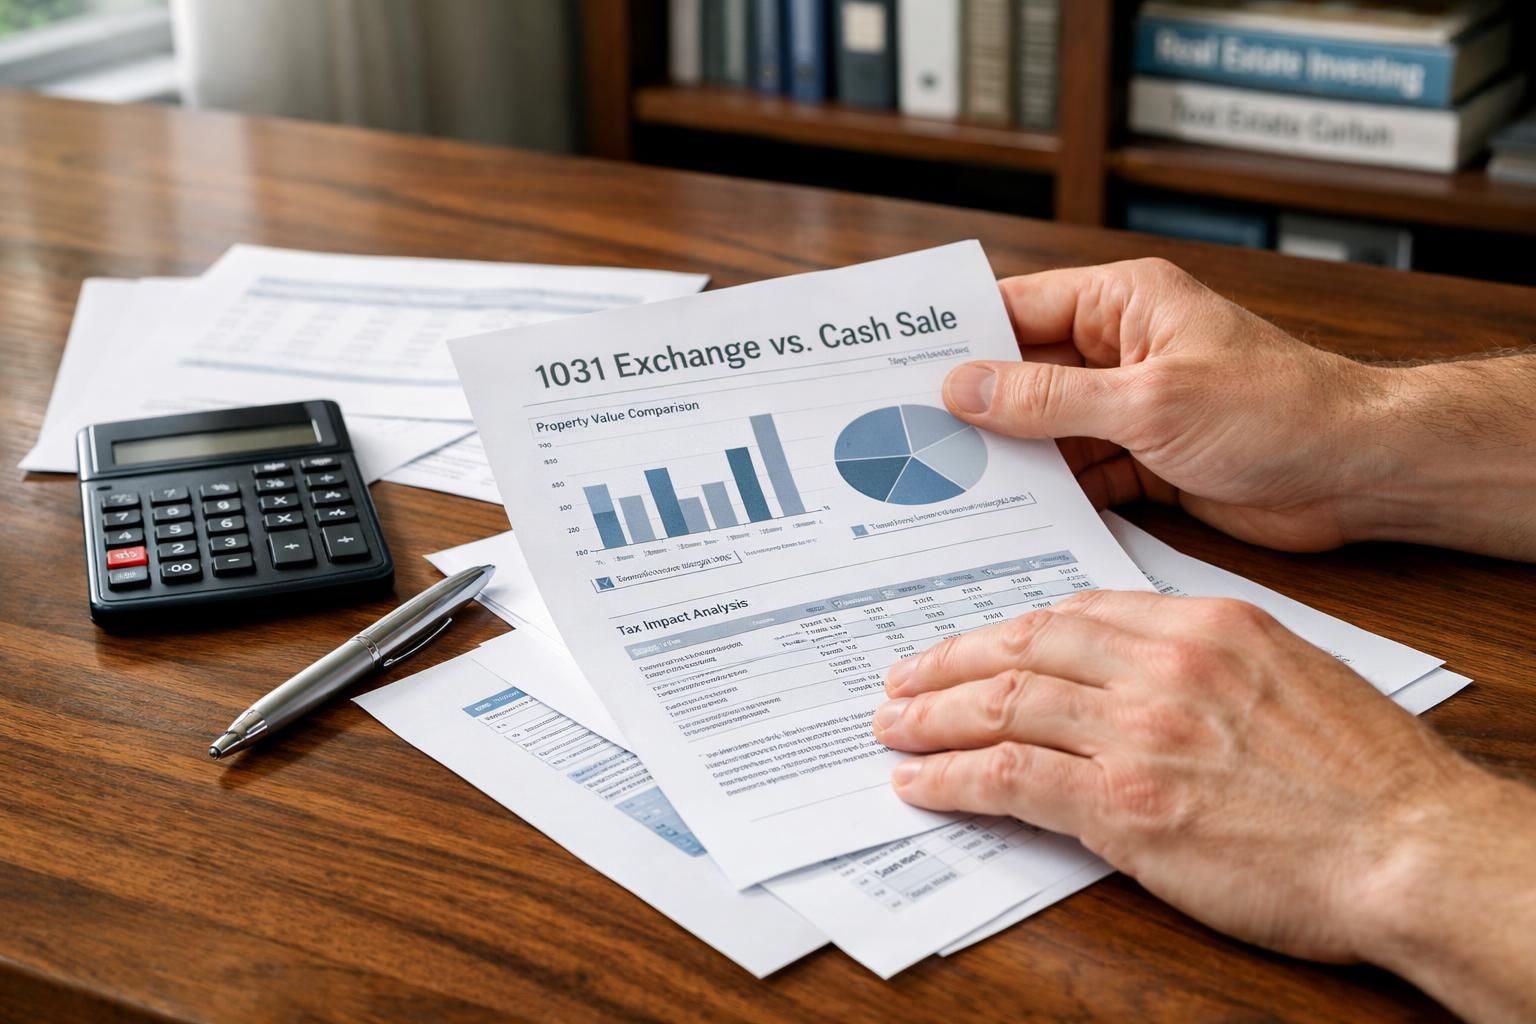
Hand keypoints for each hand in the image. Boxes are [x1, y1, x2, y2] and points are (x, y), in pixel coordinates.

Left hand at [873, 590, 1482, 962]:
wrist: (1409, 847)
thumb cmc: (1365, 775)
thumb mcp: (1290, 674)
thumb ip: (1208, 662)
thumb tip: (1137, 670)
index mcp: (1203, 625)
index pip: (1074, 614)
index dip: (1008, 630)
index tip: (974, 644)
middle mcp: (1160, 666)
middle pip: (1022, 648)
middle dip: (949, 663)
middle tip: (902, 680)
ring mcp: (1137, 732)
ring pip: (1003, 704)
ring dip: (933, 717)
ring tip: (893, 727)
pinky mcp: (1122, 805)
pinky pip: (1010, 776)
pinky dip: (954, 777)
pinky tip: (922, 782)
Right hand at [947, 259, 1391, 550]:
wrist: (1358, 475)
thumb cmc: (1277, 411)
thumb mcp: (1149, 402)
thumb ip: (1050, 398)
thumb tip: (965, 387)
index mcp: (1124, 304)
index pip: (1017, 310)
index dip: (957, 338)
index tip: (896, 367)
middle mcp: (1120, 350)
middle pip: (1022, 375)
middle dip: (972, 408)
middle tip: (903, 437)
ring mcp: (1129, 408)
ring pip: (1044, 431)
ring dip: (1006, 459)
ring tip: (940, 483)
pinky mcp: (1144, 460)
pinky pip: (1076, 474)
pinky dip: (1047, 496)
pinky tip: (1004, 517)